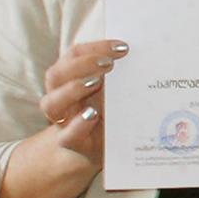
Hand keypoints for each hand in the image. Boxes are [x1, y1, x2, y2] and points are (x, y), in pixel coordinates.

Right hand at [38, 39, 128, 169]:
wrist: (91, 150)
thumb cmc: (103, 113)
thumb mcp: (110, 91)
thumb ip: (118, 75)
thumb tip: (146, 56)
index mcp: (69, 78)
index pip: (74, 54)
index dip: (96, 47)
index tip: (123, 48)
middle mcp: (60, 96)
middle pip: (56, 75)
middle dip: (83, 64)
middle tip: (110, 63)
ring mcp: (62, 120)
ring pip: (51, 103)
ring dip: (73, 89)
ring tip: (97, 83)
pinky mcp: (70, 142)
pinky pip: (67, 134)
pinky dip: (79, 124)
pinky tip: (92, 115)